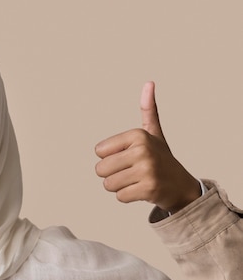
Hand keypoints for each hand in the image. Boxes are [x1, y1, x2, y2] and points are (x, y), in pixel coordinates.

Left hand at [94, 81, 199, 212]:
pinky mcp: (148, 189)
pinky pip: (119, 196)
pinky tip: (142, 190)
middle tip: (131, 172)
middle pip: (100, 170)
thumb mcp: (154, 133)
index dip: (110, 158)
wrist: (181, 185)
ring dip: (119, 186)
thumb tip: (149, 83)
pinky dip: (128, 196)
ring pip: (108, 184)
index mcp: (137, 134)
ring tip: (136, 180)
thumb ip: (148, 110)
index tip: (129, 157)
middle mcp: (143, 150)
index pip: (98, 152)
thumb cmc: (161, 158)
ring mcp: (147, 170)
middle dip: (112, 174)